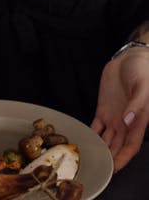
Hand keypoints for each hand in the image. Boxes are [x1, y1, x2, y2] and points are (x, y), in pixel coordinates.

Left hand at [92, 47, 148, 171]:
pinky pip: (96, 126)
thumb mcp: (142, 86)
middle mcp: (126, 122)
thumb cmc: (142, 71)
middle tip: (98, 169)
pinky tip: (84, 141)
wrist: (130, 59)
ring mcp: (114, 116)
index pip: (131, 145)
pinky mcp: (103, 109)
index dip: (123, 158)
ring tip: (90, 160)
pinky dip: (91, 134)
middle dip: (110, 159)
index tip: (114, 169)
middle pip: (117, 146)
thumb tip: (129, 121)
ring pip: (107, 139)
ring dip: (100, 149)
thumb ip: (136, 104)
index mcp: (138, 120)